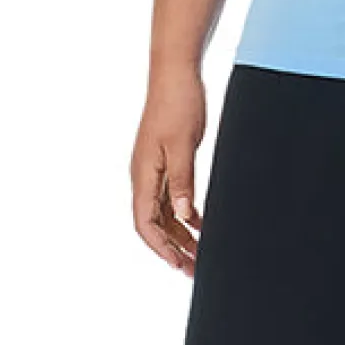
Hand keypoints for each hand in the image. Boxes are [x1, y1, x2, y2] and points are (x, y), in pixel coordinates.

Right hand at [130, 61, 207, 275]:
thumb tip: (184, 216)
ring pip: (163, 213)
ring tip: (201, 254)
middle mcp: (144, 176)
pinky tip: (201, 225)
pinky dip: (185, 215)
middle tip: (195, 270)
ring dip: (180, 235)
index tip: (179, 265)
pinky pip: (171, 197)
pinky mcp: (165, 162)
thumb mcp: (183, 146)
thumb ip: (182, 182)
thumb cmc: (177, 104)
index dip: (161, 248)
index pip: (144, 223)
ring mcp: (153, 170)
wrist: (175, 74)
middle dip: (173, 249)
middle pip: (154, 224)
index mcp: (143, 174)